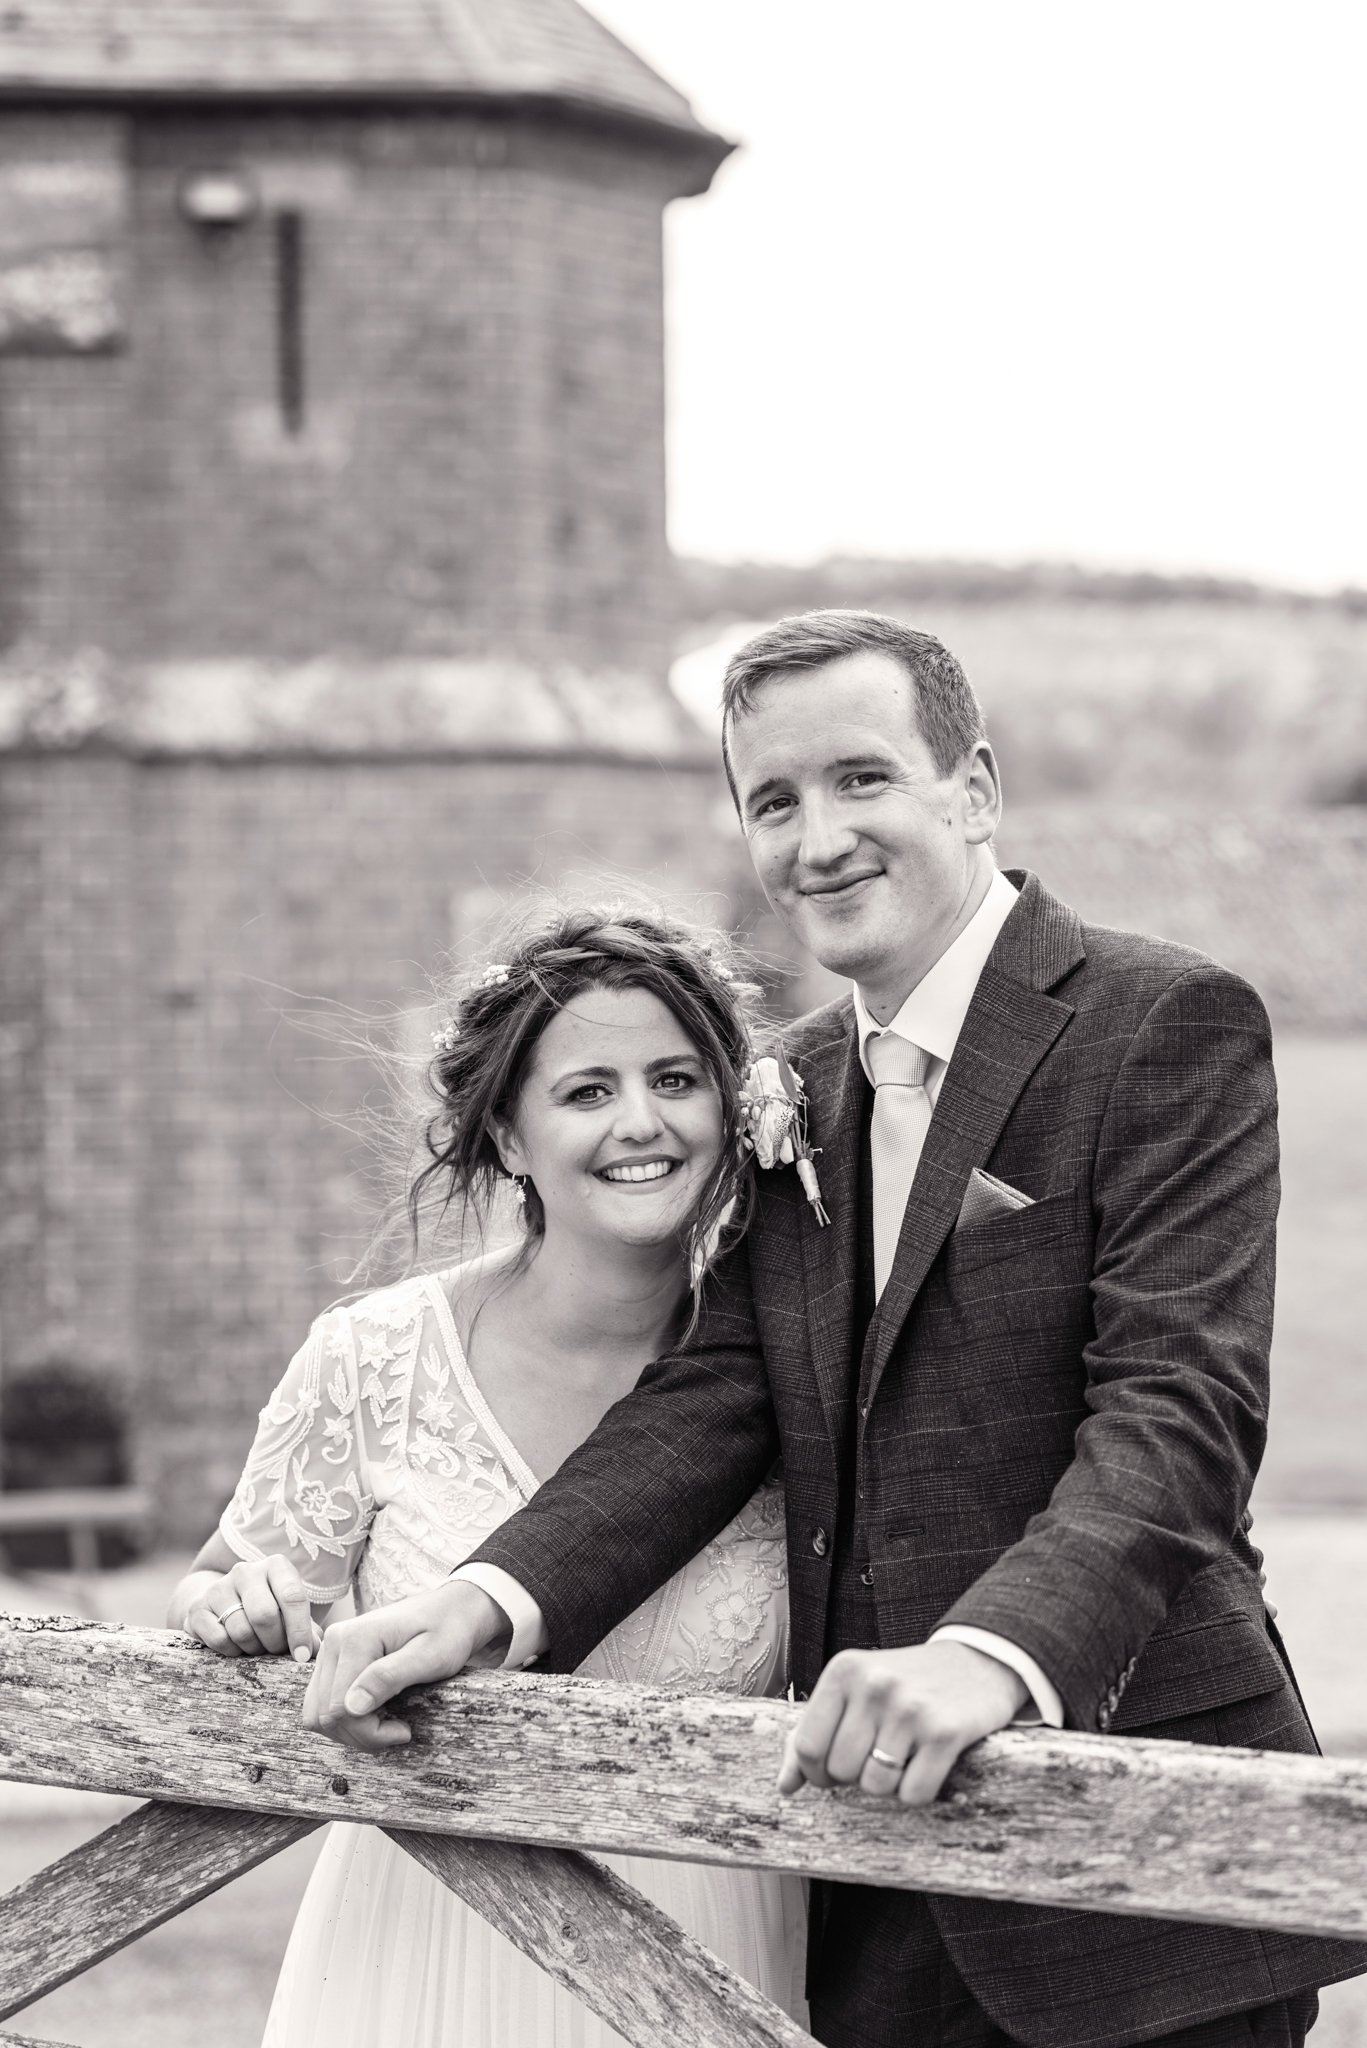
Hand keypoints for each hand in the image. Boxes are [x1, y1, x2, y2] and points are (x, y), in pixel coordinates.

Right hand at [181, 1558, 321, 1664]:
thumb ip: (307, 1630)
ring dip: (253, 1649)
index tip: (302, 1657)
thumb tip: (317, 1650)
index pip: (292, 1597)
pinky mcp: (198, 1607)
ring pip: (241, 1630)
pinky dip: (232, 1652)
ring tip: (257, 1647)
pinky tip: (236, 1646)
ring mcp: (219, 1587)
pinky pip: (219, 1639)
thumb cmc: (268, 1610)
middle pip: (265, 1615)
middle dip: (274, 1642)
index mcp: (276, 1566)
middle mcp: (246, 1570)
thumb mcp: (290, 1614)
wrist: (222, 1604)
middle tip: (276, 1651)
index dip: (299, 1631)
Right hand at [302, 1581, 511, 1752]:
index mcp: (354, 1638)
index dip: (370, 1732)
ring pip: (318, 1714)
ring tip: (387, 1723)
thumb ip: (389, 1677)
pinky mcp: (332, 1662)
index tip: (405, 1731)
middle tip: (399, 1730)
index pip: (340, 1709)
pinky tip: (375, 1714)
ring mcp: (330, 1651)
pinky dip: (345, 1719)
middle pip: (325, 1715)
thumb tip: (350, 1707)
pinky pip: (322, 1704)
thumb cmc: (447, 1632)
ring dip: (351, 1730)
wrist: (450, 1610)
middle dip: (361, 1734)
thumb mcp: (430, 1656)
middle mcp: (333, 1642)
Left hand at [777, 1640, 1026, 1806]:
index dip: (816, 1773)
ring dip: (888, 1784)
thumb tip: (784, 1786)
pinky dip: (918, 1791)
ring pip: (876, 1785)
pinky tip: (927, 1763)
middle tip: (877, 1756)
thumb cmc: (905, 1683)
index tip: (834, 1770)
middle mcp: (874, 1685)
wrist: (976, 1661)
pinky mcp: (945, 1732)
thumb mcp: (855, 1691)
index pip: (807, 1746)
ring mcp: (910, 1708)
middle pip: (840, 1771)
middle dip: (855, 1777)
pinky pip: (914, 1794)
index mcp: (844, 1671)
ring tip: (903, 1755)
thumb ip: (815, 1733)